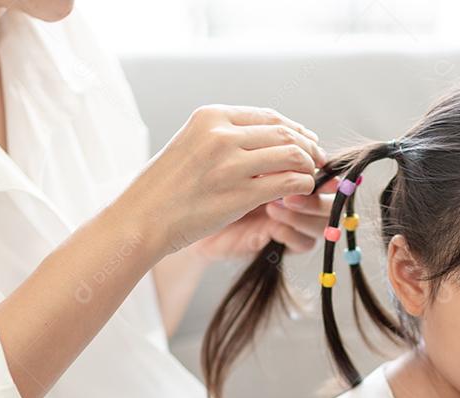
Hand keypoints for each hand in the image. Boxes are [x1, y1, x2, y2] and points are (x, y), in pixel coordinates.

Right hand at [115, 104, 326, 259]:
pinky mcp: (241, 194)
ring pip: (292, 154)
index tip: (305, 140)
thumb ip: (224, 137)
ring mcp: (232, 164)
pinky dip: (302, 184)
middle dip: (307, 146)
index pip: (267, 116)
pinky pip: (289, 181)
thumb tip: (267, 138)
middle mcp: (222, 135)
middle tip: (318, 160)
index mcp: (210, 116)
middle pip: (284, 132)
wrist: (141, 219)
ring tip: (310, 177)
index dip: (294, 128)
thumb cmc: (164, 188)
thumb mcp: (190, 144)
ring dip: (308, 165)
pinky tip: (301, 191)